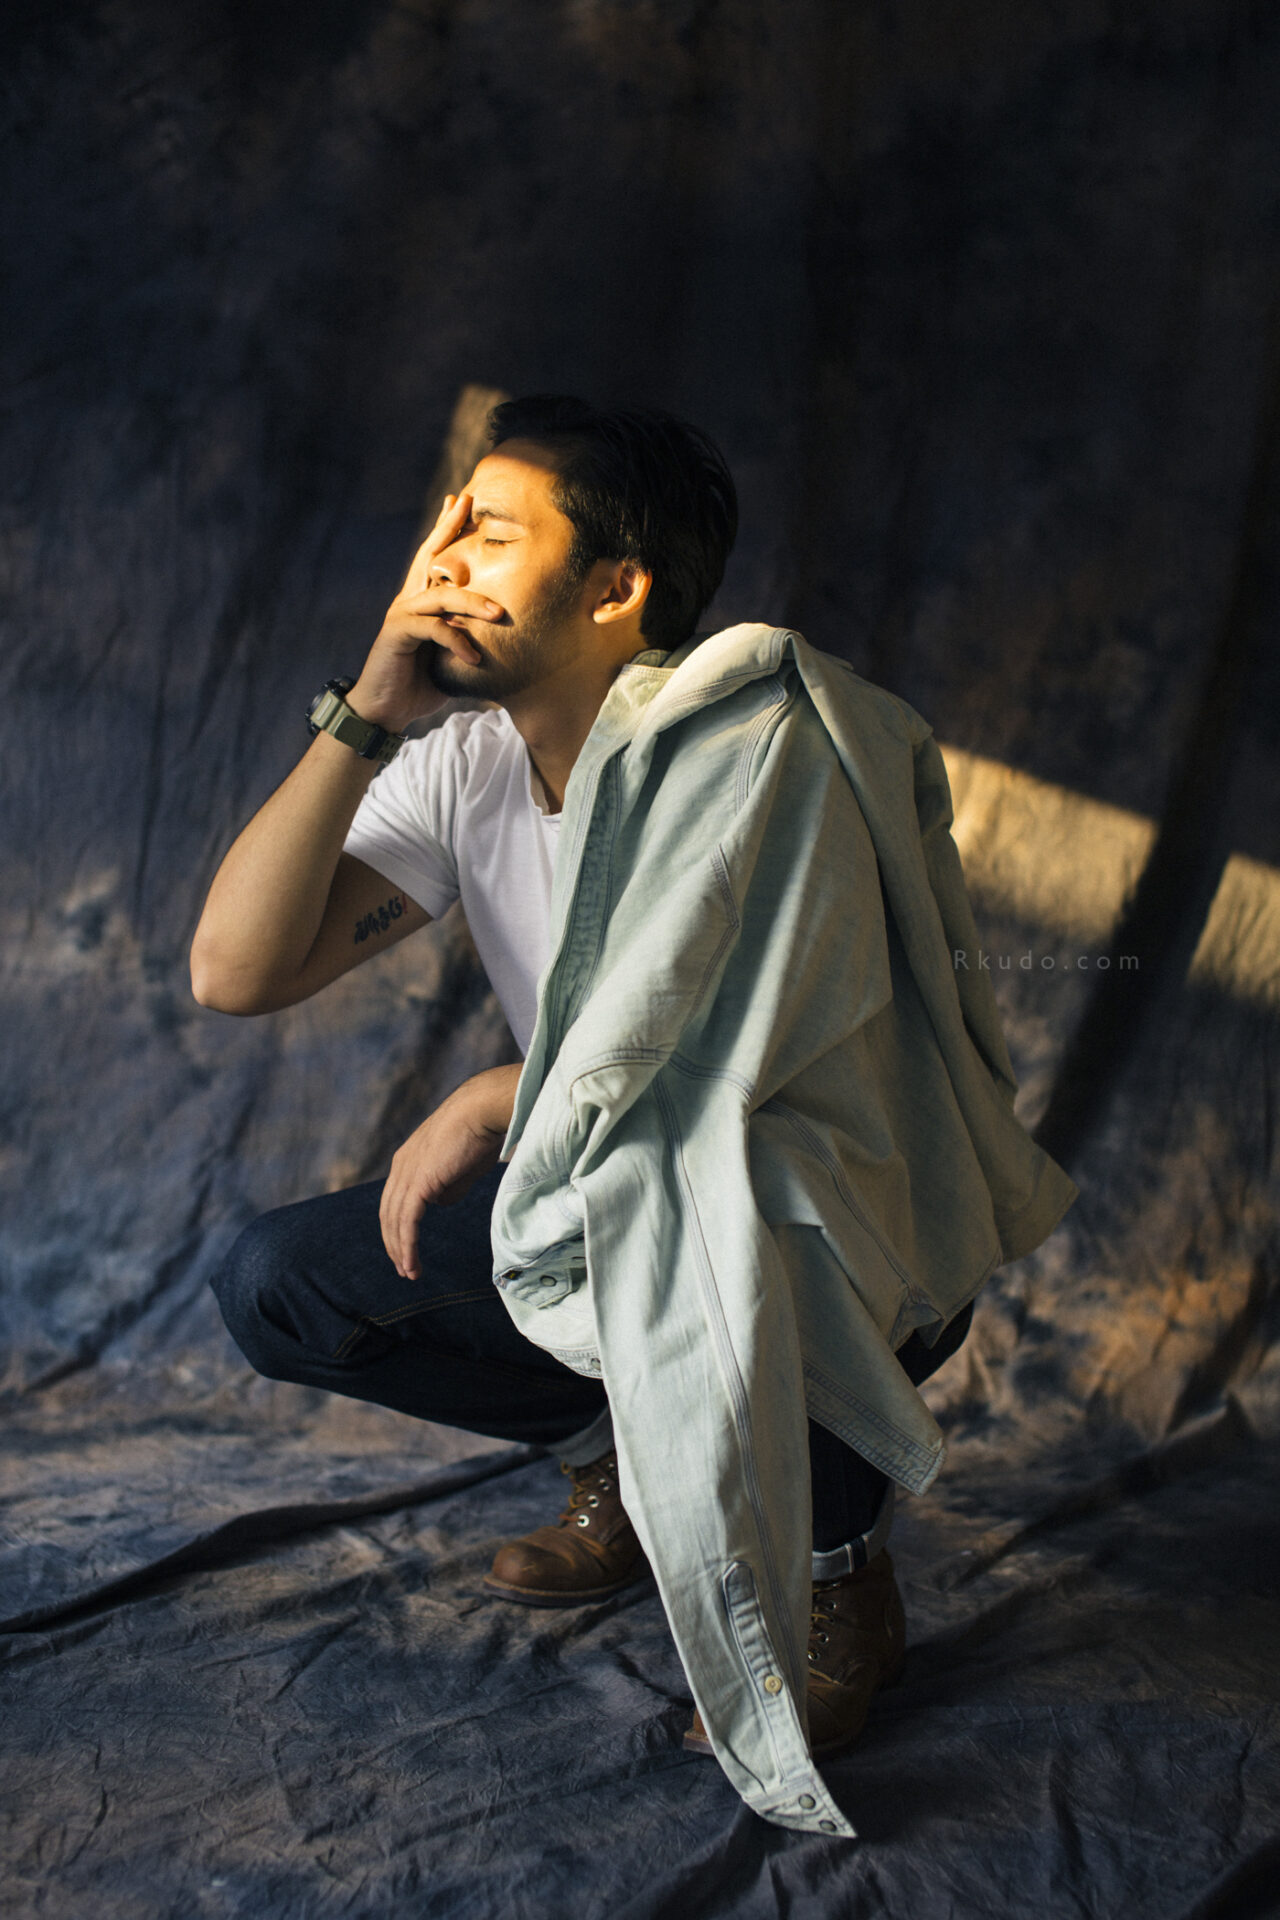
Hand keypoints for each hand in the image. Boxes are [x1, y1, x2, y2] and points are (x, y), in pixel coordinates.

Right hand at [347, 493, 503, 733]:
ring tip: (500, 615)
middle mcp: (409, 602)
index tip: (460, 501)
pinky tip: (473, 658)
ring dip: (472, 602)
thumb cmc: (419, 687)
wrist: (384, 711)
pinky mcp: (396, 634)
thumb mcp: (452, 662)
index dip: (446, 529)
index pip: (434, 560)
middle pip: (429, 558)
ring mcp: (401, 615)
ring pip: (440, 596)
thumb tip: (508, 646)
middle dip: (448, 528)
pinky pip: (432, 629)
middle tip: (467, 501)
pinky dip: (456, 642)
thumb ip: (470, 644)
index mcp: (421, 604)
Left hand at [379, 1065, 520, 1279]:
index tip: (406, 1248)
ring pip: (395, 1221)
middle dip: (394, 1243)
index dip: (398, 1226)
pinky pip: (407, 1222)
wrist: (482, 1111)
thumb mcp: (461, 1166)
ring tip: (409, 1272)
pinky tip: (411, 1264)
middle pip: (389, 1214)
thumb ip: (449, 1185)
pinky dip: (407, 1246)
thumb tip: (441, 1202)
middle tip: (404, 1267)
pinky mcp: (418, 1183)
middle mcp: (401, 1167)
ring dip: (400, 1250)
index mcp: (408, 1160)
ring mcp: (407, 1174)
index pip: (395, 1201)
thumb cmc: (479, 1132)